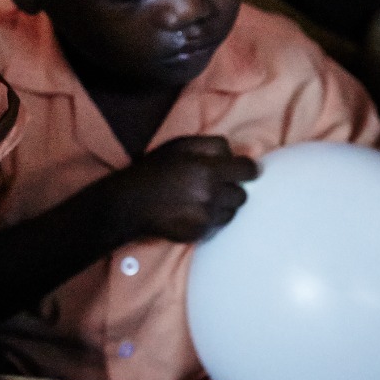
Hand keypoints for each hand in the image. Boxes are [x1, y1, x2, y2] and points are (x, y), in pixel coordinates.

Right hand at [109, 136, 258, 242]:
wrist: (131, 202)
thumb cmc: (156, 168)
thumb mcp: (181, 145)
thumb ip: (213, 145)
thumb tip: (236, 154)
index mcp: (209, 170)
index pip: (248, 170)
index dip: (247, 169)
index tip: (242, 170)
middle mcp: (212, 196)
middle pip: (242, 195)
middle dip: (231, 189)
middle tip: (214, 185)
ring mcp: (207, 218)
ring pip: (231, 213)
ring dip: (222, 205)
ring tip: (201, 199)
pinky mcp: (200, 234)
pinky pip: (217, 226)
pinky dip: (210, 219)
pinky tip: (192, 211)